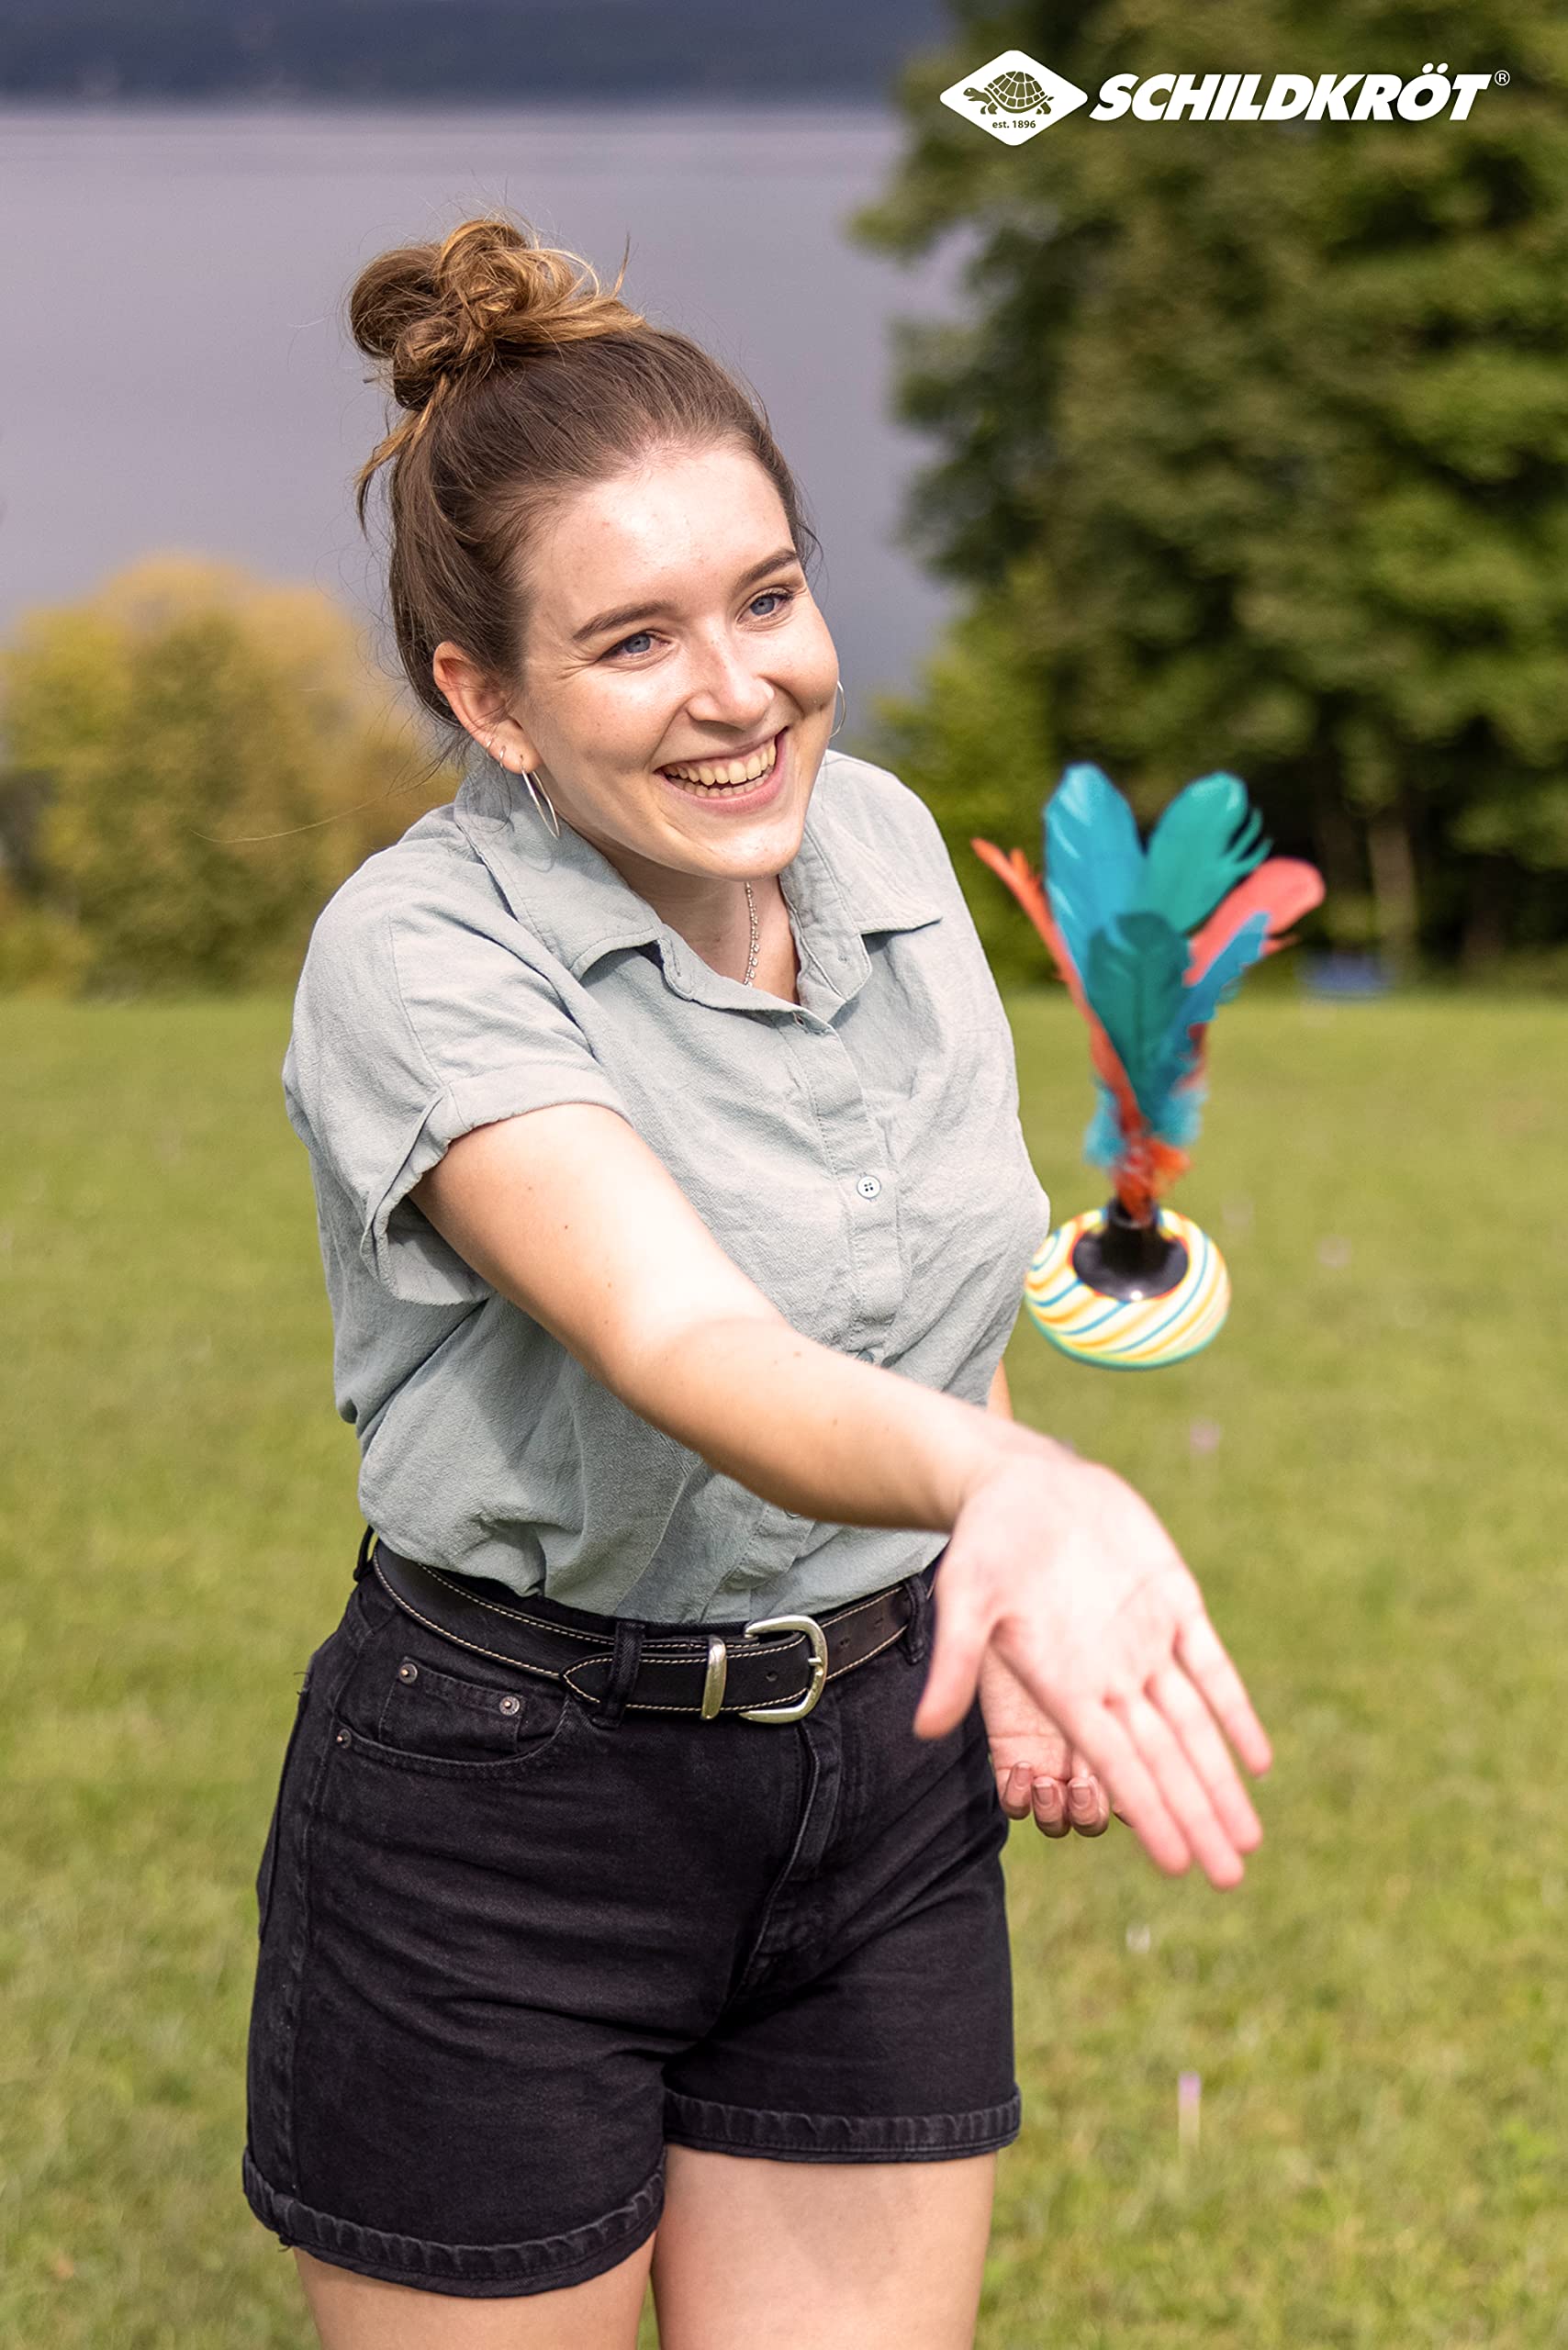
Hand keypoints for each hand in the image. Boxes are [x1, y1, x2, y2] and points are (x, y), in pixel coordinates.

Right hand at [914, 1443, 1271, 1888]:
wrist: (1024, 1481)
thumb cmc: (985, 1540)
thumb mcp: (965, 1593)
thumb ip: (956, 1662)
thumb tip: (925, 1730)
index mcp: (1064, 1684)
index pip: (1117, 1762)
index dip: (1150, 1810)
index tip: (1179, 1864)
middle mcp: (1110, 1676)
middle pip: (1164, 1759)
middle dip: (1197, 1817)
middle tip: (1231, 1878)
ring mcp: (1146, 1641)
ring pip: (1194, 1726)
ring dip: (1220, 1781)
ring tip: (1247, 1841)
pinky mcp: (1173, 1601)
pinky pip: (1211, 1667)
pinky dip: (1235, 1711)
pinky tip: (1257, 1759)